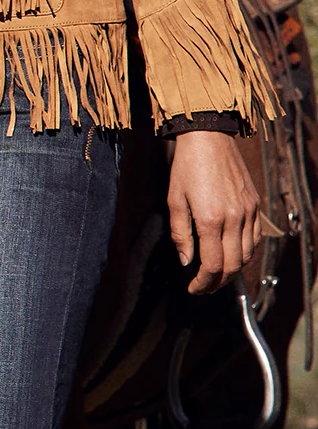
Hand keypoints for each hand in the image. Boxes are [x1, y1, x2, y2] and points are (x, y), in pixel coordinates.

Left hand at [168, 130, 261, 294]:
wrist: (209, 140)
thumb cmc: (186, 168)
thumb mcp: (174, 200)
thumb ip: (181, 234)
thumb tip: (186, 261)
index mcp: (210, 219)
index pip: (212, 265)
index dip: (203, 283)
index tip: (193, 289)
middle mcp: (234, 219)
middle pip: (233, 265)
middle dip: (218, 282)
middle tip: (204, 287)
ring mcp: (248, 212)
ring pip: (247, 255)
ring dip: (233, 270)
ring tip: (216, 275)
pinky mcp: (255, 205)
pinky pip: (255, 238)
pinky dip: (245, 253)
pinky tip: (232, 254)